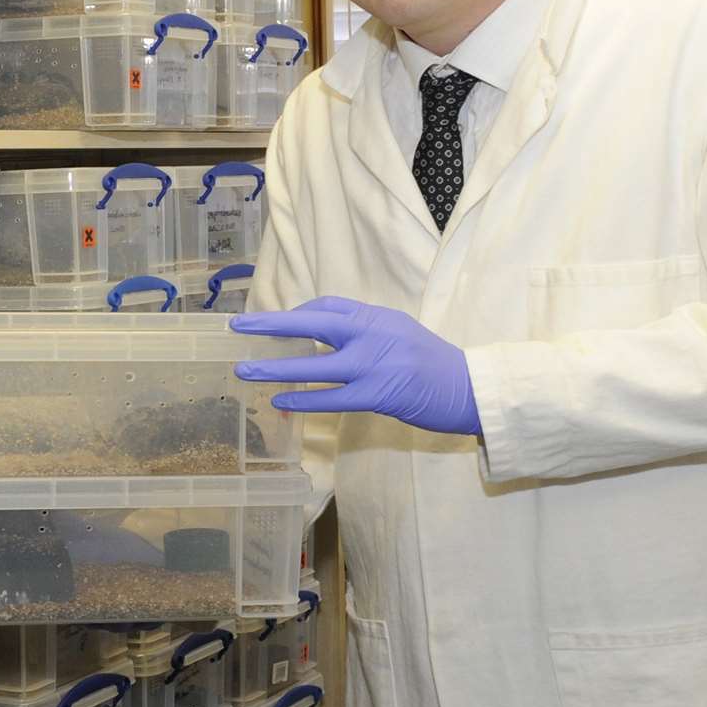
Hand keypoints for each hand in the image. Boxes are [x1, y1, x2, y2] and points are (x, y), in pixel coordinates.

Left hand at [230, 297, 480, 434]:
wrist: (468, 388)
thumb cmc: (429, 361)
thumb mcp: (397, 330)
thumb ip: (362, 328)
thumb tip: (319, 329)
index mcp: (376, 316)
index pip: (328, 306)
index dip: (296, 314)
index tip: (274, 324)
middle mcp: (372, 334)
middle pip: (313, 323)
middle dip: (272, 325)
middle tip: (239, 327)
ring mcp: (373, 365)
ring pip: (314, 365)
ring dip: (276, 368)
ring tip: (245, 370)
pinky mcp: (376, 396)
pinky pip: (330, 398)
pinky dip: (303, 399)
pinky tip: (280, 401)